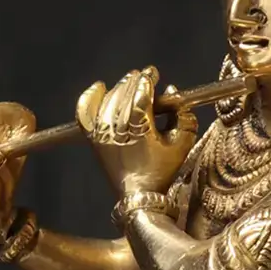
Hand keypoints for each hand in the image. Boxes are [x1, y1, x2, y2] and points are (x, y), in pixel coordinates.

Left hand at [76, 66, 197, 198]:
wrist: (139, 196)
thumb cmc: (162, 171)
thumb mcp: (183, 144)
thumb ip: (184, 116)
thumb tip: (172, 92)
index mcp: (140, 127)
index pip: (141, 92)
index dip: (147, 78)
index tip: (153, 73)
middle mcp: (117, 127)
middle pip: (124, 92)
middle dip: (135, 80)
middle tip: (144, 77)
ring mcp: (102, 133)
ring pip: (108, 99)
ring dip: (120, 87)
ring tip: (129, 82)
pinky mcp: (93, 140)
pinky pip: (85, 112)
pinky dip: (90, 97)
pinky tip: (99, 87)